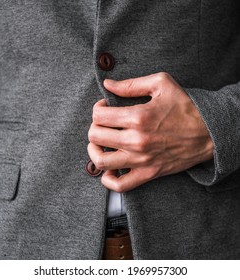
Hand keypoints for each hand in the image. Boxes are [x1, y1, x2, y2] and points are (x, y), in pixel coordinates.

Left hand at [88, 72, 213, 191]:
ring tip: (100, 144)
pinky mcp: (148, 174)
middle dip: (94, 127)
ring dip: (94, 151)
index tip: (105, 107)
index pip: (99, 116)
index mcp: (138, 117)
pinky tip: (110, 168)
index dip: (97, 109)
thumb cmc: (185, 107)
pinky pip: (120, 185)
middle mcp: (137, 140)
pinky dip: (108, 179)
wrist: (208, 133)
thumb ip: (131, 84)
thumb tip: (108, 84)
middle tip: (103, 124)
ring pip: (101, 161)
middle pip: (95, 137)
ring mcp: (141, 160)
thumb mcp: (161, 84)